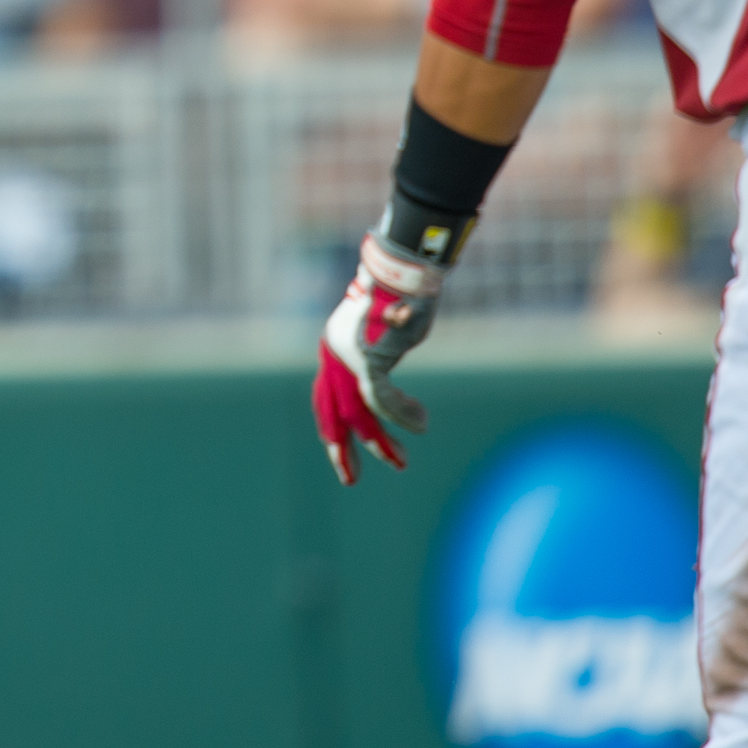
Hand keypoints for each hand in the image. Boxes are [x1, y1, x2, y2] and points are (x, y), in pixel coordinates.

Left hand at [312, 232, 444, 484]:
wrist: (403, 268)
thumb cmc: (404, 293)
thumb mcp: (387, 325)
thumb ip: (379, 351)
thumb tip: (386, 364)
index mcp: (334, 345)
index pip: (325, 394)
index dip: (332, 424)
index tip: (340, 448)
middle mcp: (334, 351)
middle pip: (331, 409)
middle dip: (339, 448)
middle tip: (349, 480)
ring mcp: (348, 356)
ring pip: (358, 412)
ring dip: (381, 442)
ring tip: (400, 462)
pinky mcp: (368, 359)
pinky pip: (382, 399)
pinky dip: (403, 415)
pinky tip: (421, 424)